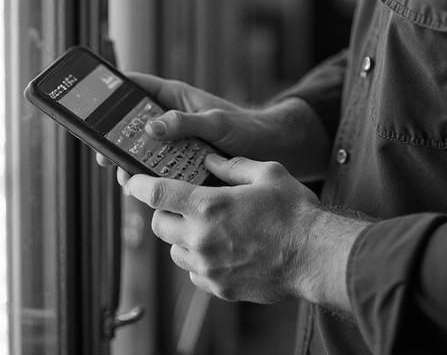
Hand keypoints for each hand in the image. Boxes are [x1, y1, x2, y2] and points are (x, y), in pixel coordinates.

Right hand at [100, 71, 328, 178]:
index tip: (91, 105)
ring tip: (126, 179)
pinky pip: (156, 169)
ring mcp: (173, 141)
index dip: (111, 93)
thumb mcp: (216, 123)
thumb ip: (185, 122)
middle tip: (105, 157)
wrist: (267, 151)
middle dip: (115, 140)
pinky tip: (146, 192)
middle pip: (129, 125)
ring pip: (140, 150)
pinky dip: (149, 179)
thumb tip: (150, 127)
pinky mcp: (179, 163)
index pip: (135, 86)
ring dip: (131, 164)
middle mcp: (169, 118)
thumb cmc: (244, 128)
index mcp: (173, 97)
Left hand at [126, 152, 360, 308]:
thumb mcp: (266, 172)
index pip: (158, 194)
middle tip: (178, 202)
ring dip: (180, 236)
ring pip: (174, 251)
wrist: (314, 256)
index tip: (132, 181)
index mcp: (209, 206)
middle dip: (163, 212)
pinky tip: (218, 248)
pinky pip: (194, 273)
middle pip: (159, 226)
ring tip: (203, 225)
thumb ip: (233, 165)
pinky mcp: (219, 288)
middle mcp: (201, 239)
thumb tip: (210, 158)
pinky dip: (198, 259)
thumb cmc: (293, 211)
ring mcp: (208, 267)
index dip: (139, 185)